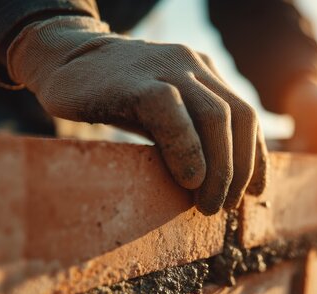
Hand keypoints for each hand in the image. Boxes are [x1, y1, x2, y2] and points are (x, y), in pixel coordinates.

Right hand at [7, 16, 266, 214]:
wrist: (61, 61)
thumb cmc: (112, 96)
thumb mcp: (158, 114)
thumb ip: (186, 134)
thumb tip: (212, 182)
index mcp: (202, 73)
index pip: (246, 116)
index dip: (255, 158)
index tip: (254, 193)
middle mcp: (192, 65)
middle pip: (240, 117)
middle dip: (239, 169)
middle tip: (222, 208)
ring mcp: (166, 67)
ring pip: (216, 116)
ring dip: (220, 168)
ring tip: (206, 204)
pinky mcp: (135, 80)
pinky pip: (171, 111)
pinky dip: (187, 148)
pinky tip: (189, 178)